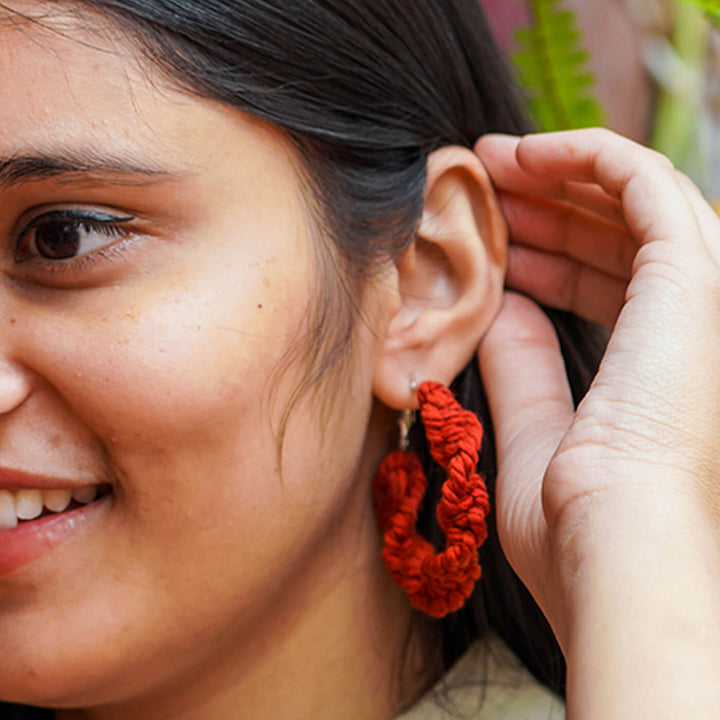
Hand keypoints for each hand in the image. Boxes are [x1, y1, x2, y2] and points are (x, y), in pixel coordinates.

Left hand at [475, 129, 719, 716]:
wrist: (613, 554)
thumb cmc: (573, 524)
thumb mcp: (534, 430)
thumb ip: (524, 366)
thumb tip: (507, 309)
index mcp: (662, 369)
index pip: (610, 288)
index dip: (548, 258)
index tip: (491, 244)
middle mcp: (694, 328)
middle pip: (620, 238)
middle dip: (549, 208)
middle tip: (483, 188)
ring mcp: (703, 298)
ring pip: (633, 201)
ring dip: (560, 176)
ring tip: (489, 165)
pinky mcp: (694, 274)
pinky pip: (643, 180)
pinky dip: (585, 154)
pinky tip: (523, 155)